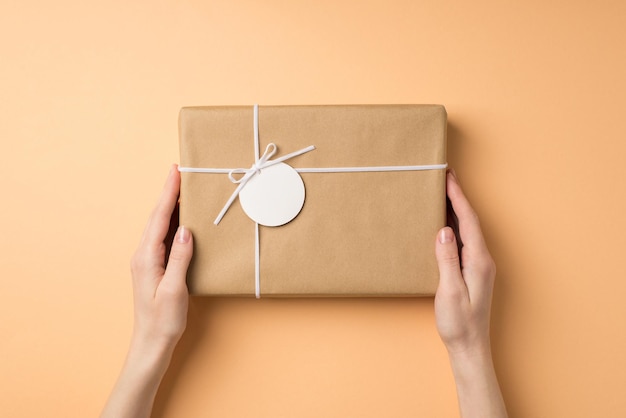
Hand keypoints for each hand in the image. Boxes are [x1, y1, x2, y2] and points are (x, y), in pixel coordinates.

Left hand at [130, 164, 192, 350]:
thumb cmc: (163, 320)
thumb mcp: (174, 290)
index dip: (168, 193)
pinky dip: (172, 221)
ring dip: (170, 205)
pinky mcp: (153, 266)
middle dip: (168, 192)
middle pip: (157, 216)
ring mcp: (147, 260)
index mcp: (147, 257)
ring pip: (159, 225)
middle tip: (180, 171)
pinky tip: (181, 218)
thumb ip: (180, 258)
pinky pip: (162, 236)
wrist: (151, 342)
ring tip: (182, 188)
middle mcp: (143, 255)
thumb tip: (186, 230)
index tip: (175, 171)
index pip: (159, 218)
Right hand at [435, 169, 495, 355]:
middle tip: (445, 176)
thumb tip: (444, 230)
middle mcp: (482, 259)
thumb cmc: (459, 323)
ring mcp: (478, 265)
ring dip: (456, 209)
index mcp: (479, 261)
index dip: (458, 197)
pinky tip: (444, 222)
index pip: (468, 221)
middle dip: (458, 196)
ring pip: (468, 229)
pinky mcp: (472, 271)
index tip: (448, 177)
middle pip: (470, 220)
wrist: (470, 346)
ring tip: (443, 192)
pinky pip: (464, 240)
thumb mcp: (450, 291)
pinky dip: (454, 225)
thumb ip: (447, 259)